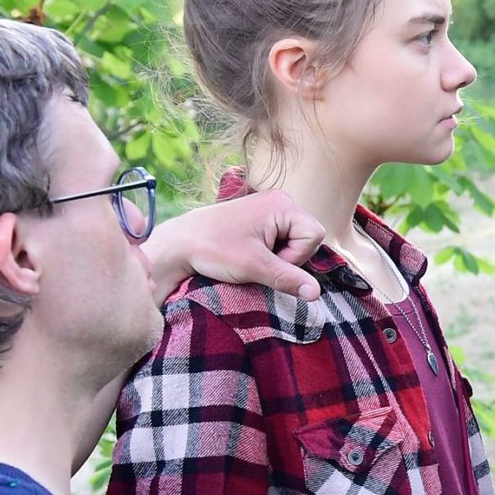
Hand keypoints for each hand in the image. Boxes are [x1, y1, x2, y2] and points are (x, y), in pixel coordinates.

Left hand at [144, 189, 325, 303]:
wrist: (177, 244)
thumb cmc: (213, 250)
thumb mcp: (254, 267)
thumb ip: (289, 279)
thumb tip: (316, 294)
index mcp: (281, 204)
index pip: (314, 235)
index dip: (296, 256)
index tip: (267, 261)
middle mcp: (279, 200)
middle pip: (307, 237)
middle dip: (288, 256)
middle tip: (258, 261)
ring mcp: (269, 208)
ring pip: (295, 240)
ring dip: (278, 256)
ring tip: (251, 258)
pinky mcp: (260, 218)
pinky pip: (282, 238)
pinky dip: (270, 252)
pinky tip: (249, 254)